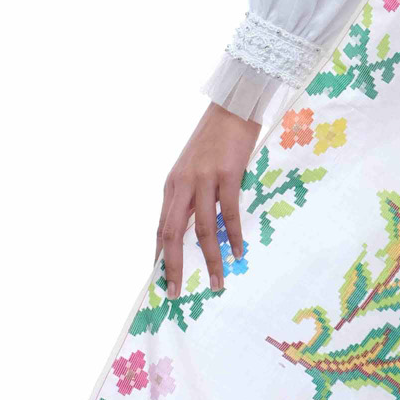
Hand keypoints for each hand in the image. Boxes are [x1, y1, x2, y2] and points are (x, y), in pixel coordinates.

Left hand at [156, 100, 262, 296]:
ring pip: (203, 228)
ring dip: (210, 258)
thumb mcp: (195, 166)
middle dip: (174, 266)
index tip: (163, 280)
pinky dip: (234, 235)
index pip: (162, 228)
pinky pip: (229, 212)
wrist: (233, 106)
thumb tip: (197, 223)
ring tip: (218, 280)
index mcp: (173, 185)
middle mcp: (183, 185)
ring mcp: (204, 179)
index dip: (161, 256)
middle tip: (176, 293)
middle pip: (172, 233)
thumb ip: (192, 193)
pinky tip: (239, 251)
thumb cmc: (216, 136)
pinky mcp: (228, 174)